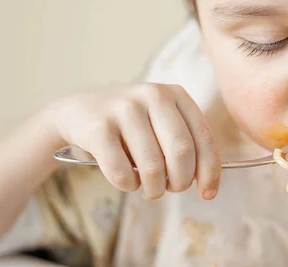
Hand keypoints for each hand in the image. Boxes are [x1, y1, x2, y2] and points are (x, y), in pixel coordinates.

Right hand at [45, 83, 220, 199]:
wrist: (78, 111)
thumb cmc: (131, 126)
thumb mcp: (161, 123)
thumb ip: (186, 146)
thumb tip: (207, 186)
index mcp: (175, 94)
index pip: (203, 137)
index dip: (209, 170)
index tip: (208, 193)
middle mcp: (152, 95)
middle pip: (181, 152)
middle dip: (180, 181)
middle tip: (171, 188)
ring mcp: (124, 109)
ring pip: (152, 166)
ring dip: (154, 189)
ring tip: (149, 189)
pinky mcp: (99, 128)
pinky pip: (122, 173)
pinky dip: (128, 186)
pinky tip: (126, 180)